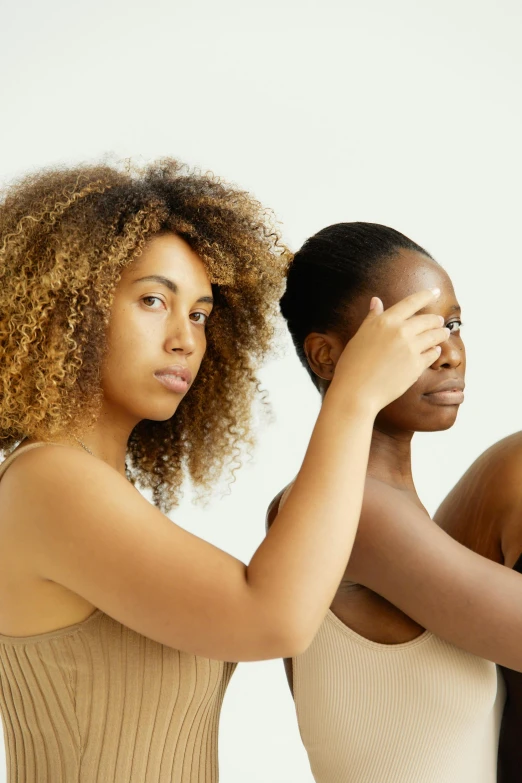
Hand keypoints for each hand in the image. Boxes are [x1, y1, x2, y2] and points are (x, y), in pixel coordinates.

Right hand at [329, 288, 448, 413]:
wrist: (356, 392)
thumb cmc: (352, 365)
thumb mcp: (360, 336)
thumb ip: (372, 318)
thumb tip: (377, 301)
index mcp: (385, 321)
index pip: (411, 302)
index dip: (425, 295)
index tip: (435, 291)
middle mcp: (400, 331)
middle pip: (428, 319)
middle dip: (436, 320)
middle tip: (439, 321)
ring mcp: (411, 348)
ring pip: (435, 335)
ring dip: (441, 333)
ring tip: (443, 333)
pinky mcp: (417, 365)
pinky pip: (433, 354)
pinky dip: (435, 351)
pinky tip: (434, 351)